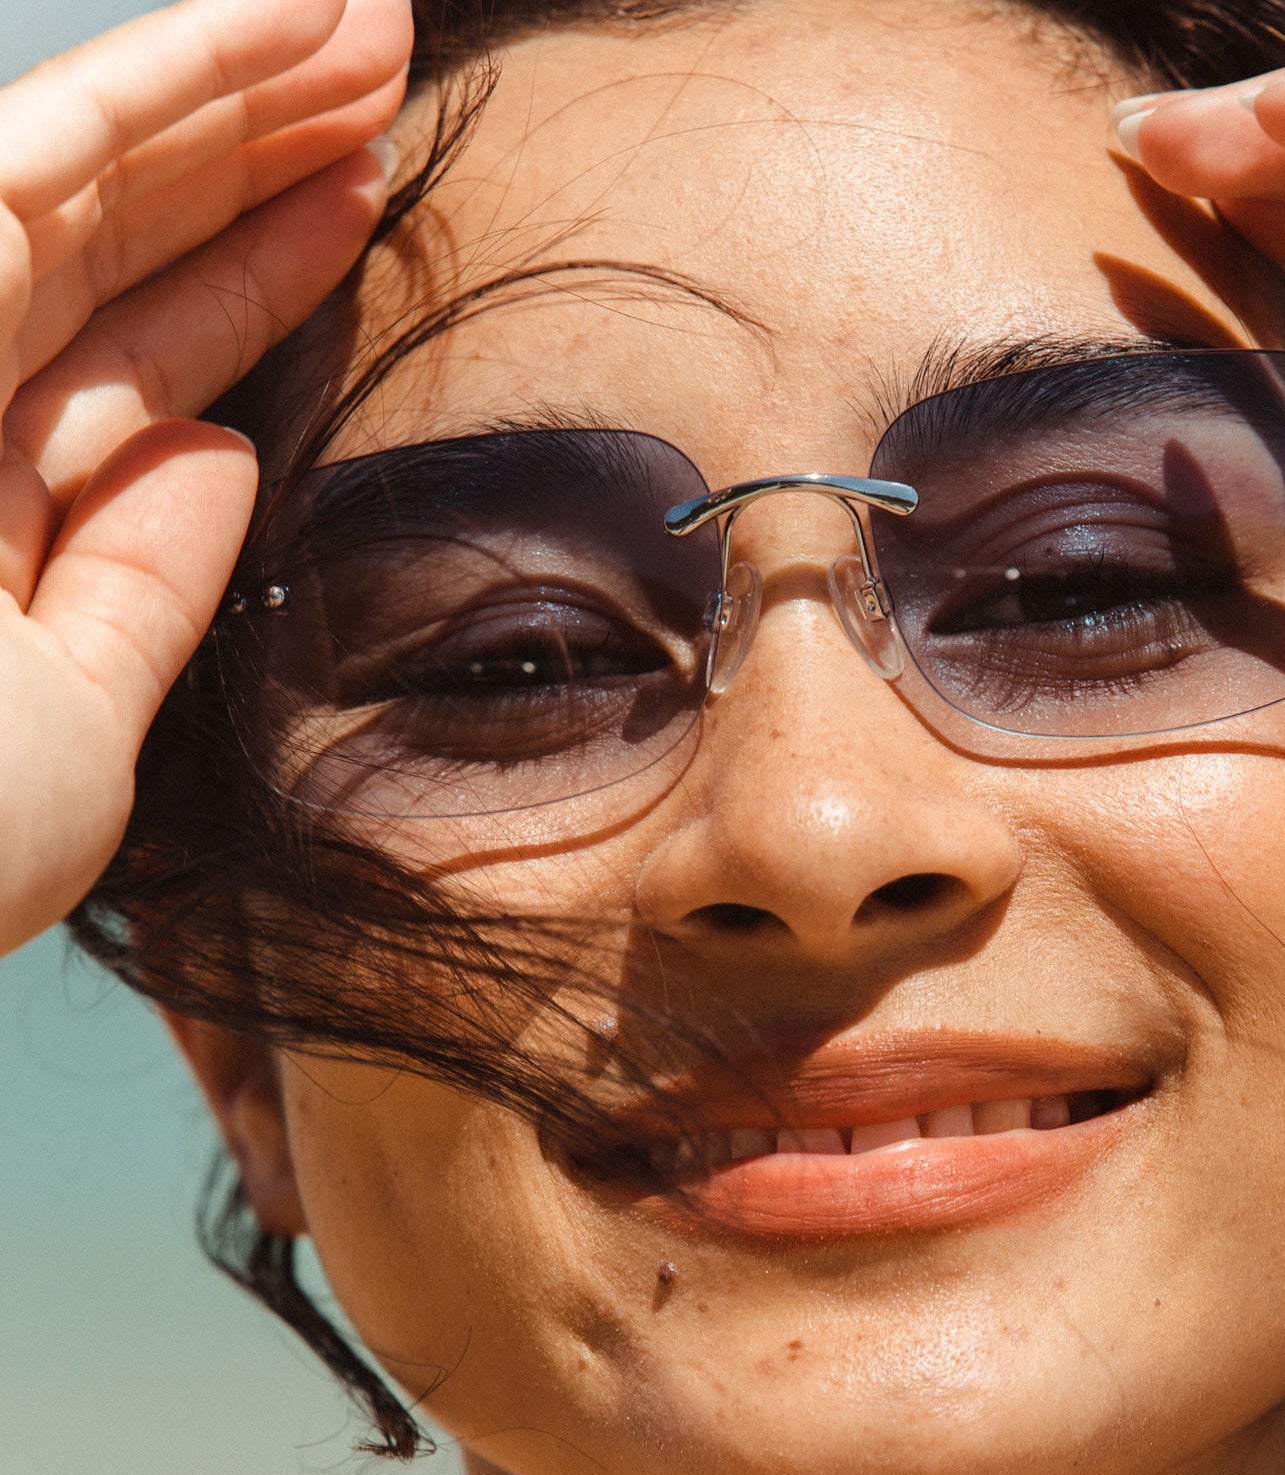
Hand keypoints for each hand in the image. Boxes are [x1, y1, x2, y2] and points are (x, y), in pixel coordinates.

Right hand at [0, 0, 410, 957]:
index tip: (366, 202)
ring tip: (370, 25)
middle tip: (390, 67)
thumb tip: (214, 448)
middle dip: (253, 151)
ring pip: (78, 178)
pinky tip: (277, 30)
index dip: (253, 273)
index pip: (139, 358)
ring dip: (229, 89)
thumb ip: (138, 594)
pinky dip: (150, 89)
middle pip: (116, 246)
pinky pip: (21, 172)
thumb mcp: (79, 737)